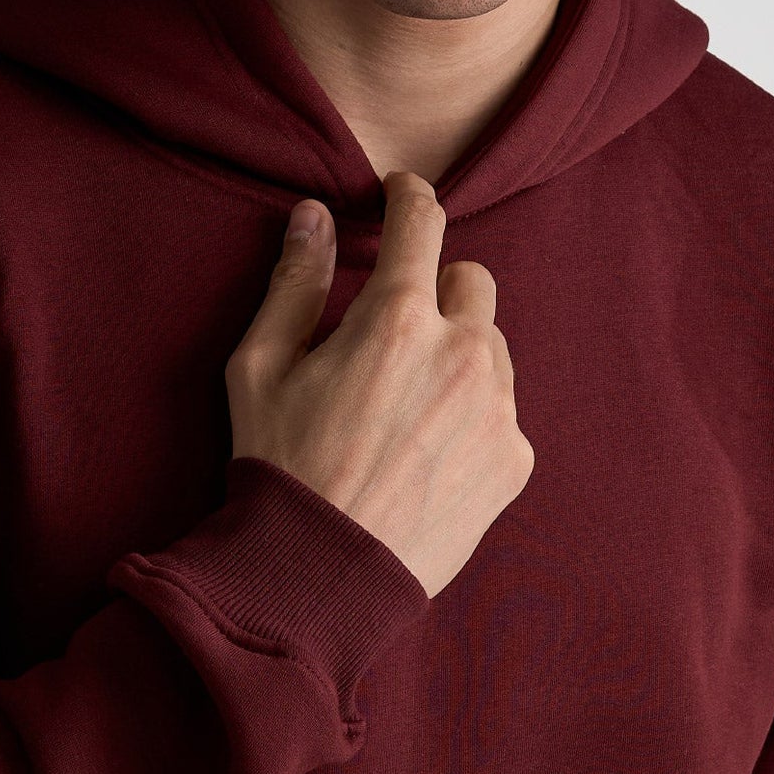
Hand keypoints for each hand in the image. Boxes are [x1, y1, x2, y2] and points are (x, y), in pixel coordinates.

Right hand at [226, 170, 534, 597]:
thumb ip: (295, 282)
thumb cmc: (280, 466)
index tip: (400, 196)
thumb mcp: (259, 367)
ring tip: (403, 409)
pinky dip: (470, 419)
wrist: (321, 576)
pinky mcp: (514, 459)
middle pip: (471, 281)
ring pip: (492, 348)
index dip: (409, 198)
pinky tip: (423, 455)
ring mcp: (497, 408)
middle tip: (392, 333)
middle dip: (435, 293)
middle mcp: (462, 352)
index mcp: (397, 318)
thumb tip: (313, 216)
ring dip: (457, 356)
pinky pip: (502, 412)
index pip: (422, 222)